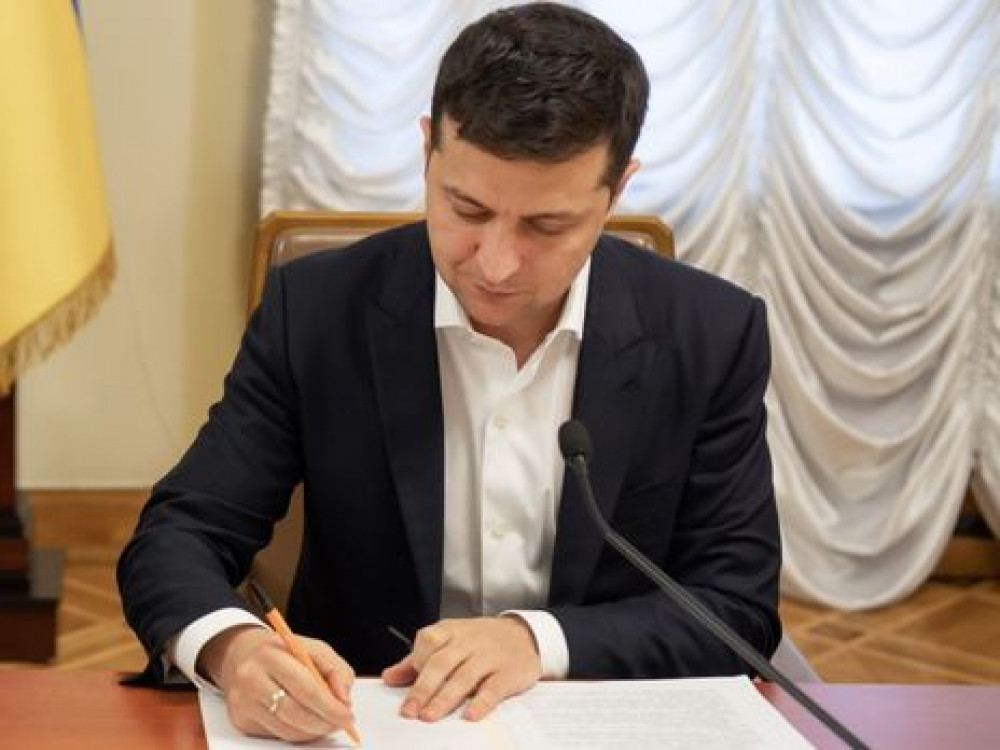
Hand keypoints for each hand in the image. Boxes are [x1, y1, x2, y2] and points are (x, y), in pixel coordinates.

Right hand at [198, 624, 356, 741]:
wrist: (242, 655)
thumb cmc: (284, 651)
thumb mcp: (314, 648)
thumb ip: (335, 670)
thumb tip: (344, 700)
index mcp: (270, 655)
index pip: (305, 688)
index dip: (330, 706)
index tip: (348, 714)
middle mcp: (251, 679)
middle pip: (294, 713)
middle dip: (324, 722)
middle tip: (342, 723)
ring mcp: (243, 703)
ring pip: (287, 730)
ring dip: (314, 731)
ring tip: (328, 722)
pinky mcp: (242, 721)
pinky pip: (278, 734)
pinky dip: (299, 732)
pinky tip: (308, 722)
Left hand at [381, 616, 541, 721]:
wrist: (525, 635)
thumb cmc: (481, 640)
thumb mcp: (450, 640)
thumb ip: (419, 658)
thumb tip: (389, 676)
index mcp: (452, 631)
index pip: (428, 640)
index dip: (416, 660)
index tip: (405, 683)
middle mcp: (470, 642)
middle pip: (442, 662)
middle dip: (423, 688)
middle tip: (410, 711)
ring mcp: (490, 657)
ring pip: (464, 677)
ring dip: (445, 698)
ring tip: (429, 716)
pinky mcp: (508, 673)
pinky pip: (493, 688)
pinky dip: (481, 702)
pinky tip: (469, 716)